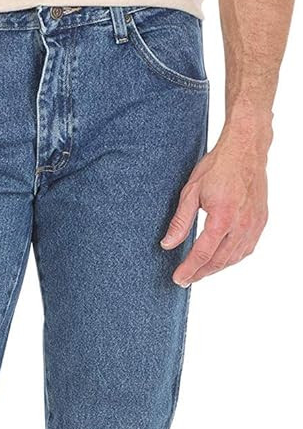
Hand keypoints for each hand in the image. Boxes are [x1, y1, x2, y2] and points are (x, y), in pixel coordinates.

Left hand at [161, 110, 271, 286]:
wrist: (246, 149)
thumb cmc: (218, 166)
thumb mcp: (191, 191)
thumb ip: (180, 222)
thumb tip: (167, 244)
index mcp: (223, 217)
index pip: (203, 254)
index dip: (189, 269)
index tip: (178, 279)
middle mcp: (242, 224)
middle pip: (219, 261)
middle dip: (200, 273)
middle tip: (185, 279)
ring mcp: (254, 224)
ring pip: (234, 258)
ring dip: (216, 268)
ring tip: (199, 271)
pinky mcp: (261, 221)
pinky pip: (246, 248)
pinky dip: (232, 258)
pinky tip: (220, 259)